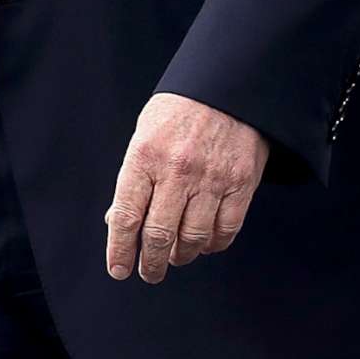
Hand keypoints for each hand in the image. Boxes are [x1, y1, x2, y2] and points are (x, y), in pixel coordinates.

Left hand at [103, 91, 269, 282]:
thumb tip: (117, 222)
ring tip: (176, 257)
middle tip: (149, 272)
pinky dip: (213, 245)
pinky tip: (204, 244)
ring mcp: (212, 178)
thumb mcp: (144, 136)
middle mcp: (178, 170)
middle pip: (159, 235)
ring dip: (181, 256)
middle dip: (151, 263)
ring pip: (193, 238)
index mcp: (146, 155)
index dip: (120, 250)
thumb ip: (133, 180)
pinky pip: (226, 230)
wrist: (227, 86)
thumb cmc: (179, 112)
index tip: (118, 269)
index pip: (127, 216)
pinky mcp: (241, 183)